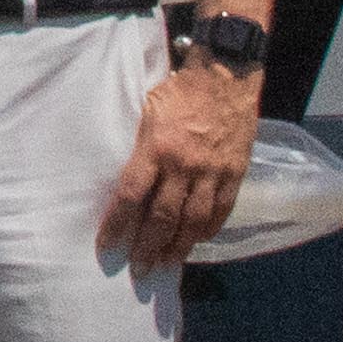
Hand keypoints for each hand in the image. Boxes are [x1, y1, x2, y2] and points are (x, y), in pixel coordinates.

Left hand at [96, 53, 257, 274]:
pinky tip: (196, 241)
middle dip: (148, 247)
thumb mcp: (148, 111)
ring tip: (166, 264)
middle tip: (139, 269)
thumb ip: (141, 148)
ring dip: (178, 247)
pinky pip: (221, 211)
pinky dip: (207, 230)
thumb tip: (129, 183)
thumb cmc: (179, 89)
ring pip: (193, 221)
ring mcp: (212, 172)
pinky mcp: (235, 173)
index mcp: (156, 147)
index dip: (117, 225)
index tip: (107, 246)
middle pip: (162, 217)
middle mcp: (183, 165)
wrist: (225, 73)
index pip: (131, 196)